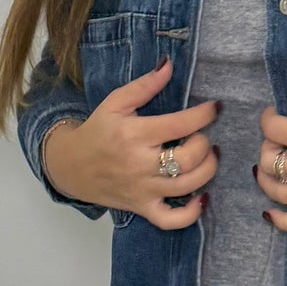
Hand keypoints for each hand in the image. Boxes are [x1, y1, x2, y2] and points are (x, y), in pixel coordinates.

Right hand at [42, 58, 219, 228]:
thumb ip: (145, 85)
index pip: (180, 124)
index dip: (205, 114)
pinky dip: (191, 214)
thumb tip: (169, 65)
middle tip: (203, 136)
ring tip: (208, 156)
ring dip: (207, 170)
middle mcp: (140, 164)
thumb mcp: (115, 102)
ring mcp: (142, 190)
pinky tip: (202, 198)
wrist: (71, 166)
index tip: (215, 107)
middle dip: (205, 143)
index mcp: (134, 134)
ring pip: (187, 187)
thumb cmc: (98, 131)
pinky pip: (170, 220)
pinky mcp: (142, 208)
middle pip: (188, 158)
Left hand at [257, 56, 286, 233]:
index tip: (275, 112)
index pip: (275, 130)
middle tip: (278, 138)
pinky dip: (281, 221)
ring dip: (265, 179)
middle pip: (270, 161)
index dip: (268, 118)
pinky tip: (270, 212)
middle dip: (268, 146)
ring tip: (269, 167)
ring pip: (278, 193)